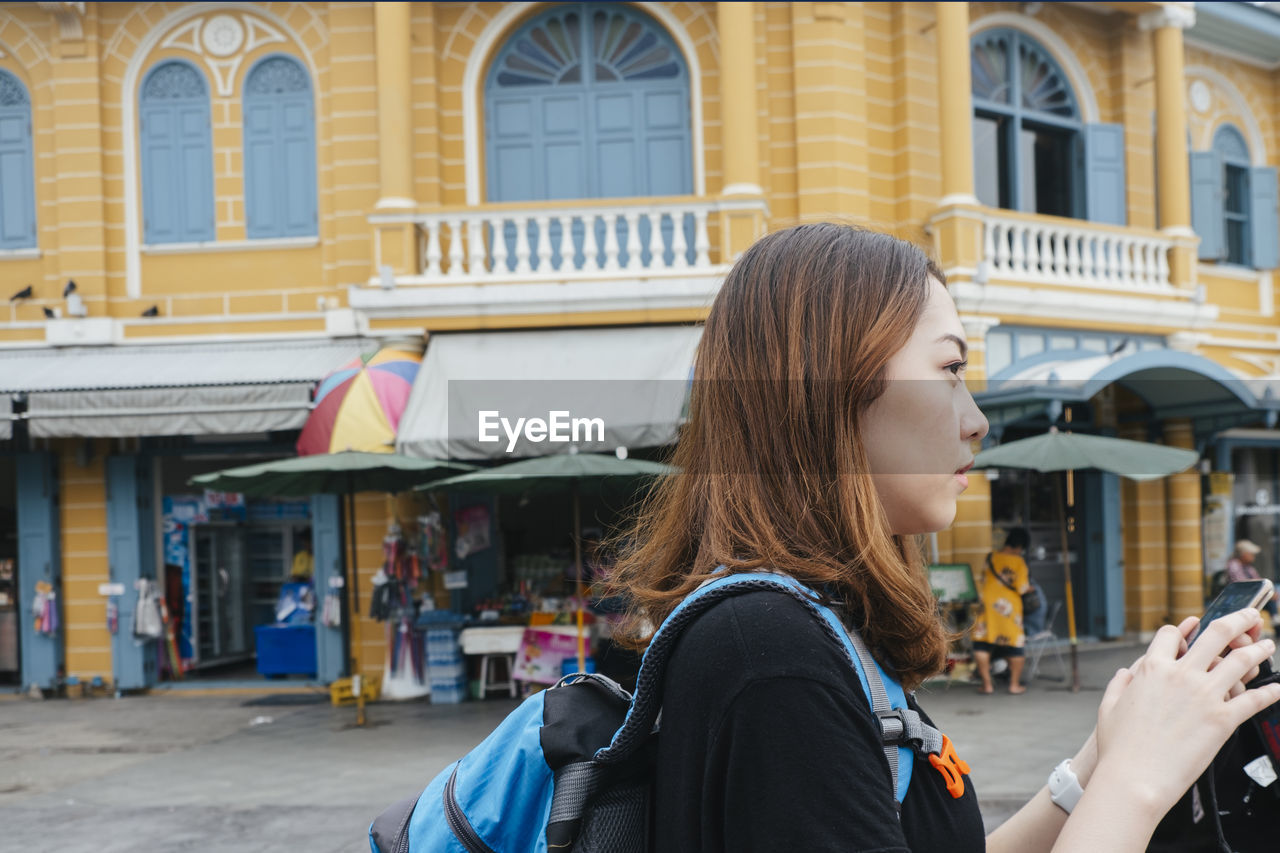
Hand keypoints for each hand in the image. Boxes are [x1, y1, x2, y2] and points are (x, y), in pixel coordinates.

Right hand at [1091, 609, 1279, 817]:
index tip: (1192, 630)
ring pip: (1240, 661)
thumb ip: (1120, 684)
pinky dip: (1270, 692)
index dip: (1182, 630)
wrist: (1136, 778)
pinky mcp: (1223, 720)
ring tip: (1268, 644)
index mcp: (1151, 669)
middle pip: (1217, 635)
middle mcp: (1181, 675)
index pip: (1172, 634)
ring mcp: (1204, 696)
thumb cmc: (1119, 747)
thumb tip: (1126, 673)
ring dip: (1259, 649)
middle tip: (1250, 615)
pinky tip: (1277, 688)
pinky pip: (1253, 700)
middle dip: (1238, 620)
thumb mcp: (1109, 707)